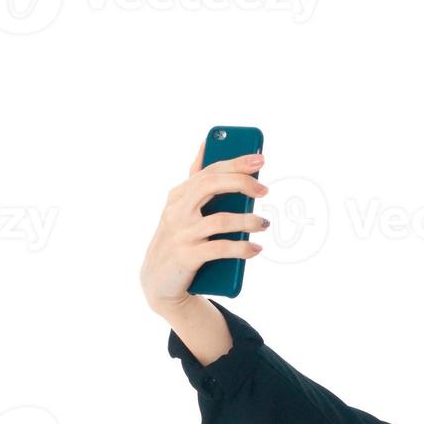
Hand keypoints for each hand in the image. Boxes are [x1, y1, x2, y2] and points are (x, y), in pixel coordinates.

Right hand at [140, 140, 268, 318]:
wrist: (158, 280)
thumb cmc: (179, 237)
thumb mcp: (183, 207)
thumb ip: (197, 179)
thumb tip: (207, 143)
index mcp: (179, 195)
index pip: (209, 171)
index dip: (235, 163)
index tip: (260, 160)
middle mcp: (177, 211)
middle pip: (210, 186)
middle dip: (241, 183)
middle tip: (265, 191)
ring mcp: (180, 234)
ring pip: (219, 220)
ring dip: (247, 221)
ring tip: (264, 224)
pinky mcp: (186, 257)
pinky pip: (219, 249)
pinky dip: (241, 248)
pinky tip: (255, 249)